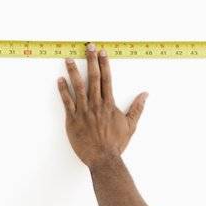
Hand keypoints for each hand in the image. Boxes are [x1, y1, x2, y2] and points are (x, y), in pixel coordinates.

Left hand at [59, 43, 147, 166]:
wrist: (103, 159)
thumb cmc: (116, 144)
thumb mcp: (130, 126)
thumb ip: (137, 108)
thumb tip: (145, 95)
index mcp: (109, 104)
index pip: (107, 79)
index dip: (104, 64)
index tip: (102, 52)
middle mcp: (96, 105)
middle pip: (93, 78)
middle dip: (90, 61)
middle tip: (88, 47)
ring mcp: (84, 111)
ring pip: (78, 87)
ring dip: (73, 71)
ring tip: (68, 59)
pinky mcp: (73, 120)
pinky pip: (67, 102)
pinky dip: (63, 90)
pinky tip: (60, 80)